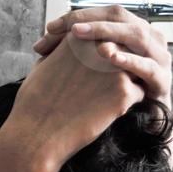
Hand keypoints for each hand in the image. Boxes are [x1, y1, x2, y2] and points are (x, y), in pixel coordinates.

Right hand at [0, 34, 144, 168]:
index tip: (87, 76)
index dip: (100, 59)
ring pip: (135, 71)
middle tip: (97, 89)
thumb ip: (62, 52)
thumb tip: (68, 50)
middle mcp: (100, 47)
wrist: (36, 134)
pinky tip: (107, 112)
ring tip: (102, 99)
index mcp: (80, 37)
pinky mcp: (124, 92)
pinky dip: (127, 102)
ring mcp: (115, 69)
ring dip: (125, 82)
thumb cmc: (34, 103)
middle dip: (117, 67)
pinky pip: (138, 92)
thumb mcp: (42, 66)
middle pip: (123, 52)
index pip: (105, 40)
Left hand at [33, 5, 171, 109]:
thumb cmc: (103, 93)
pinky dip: (129, 60)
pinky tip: (111, 58)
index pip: (100, 13)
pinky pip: (147, 66)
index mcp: (125, 29)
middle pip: (118, 16)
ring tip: (85, 36)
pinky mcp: (161, 79)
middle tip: (70, 29)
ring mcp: (157, 55)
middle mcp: (144, 35)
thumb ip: (68, 53)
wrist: (138, 121)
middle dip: (91, 22)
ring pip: (135, 35)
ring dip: (110, 33)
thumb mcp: (87, 68)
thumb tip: (38, 46)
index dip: (75, 17)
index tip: (50, 28)